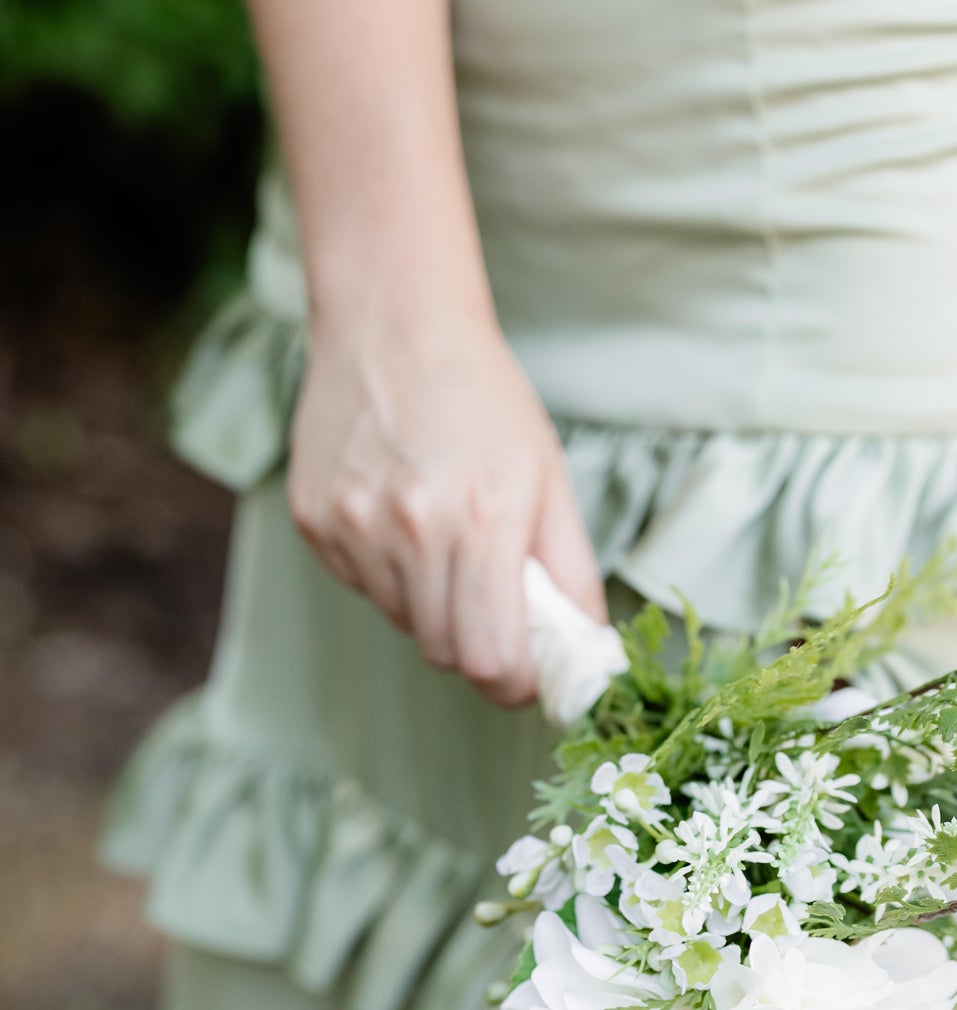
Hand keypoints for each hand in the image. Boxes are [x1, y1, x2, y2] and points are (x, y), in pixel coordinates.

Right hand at [288, 306, 606, 706]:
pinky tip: (401, 514)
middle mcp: (410, 529)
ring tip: (445, 535)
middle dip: (477, 644)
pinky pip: (362, 585)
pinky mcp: (314, 521)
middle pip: (444, 652)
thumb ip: (570, 572)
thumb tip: (588, 651)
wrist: (393, 327)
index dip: (514, 682)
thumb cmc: (483, 398)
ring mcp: (352, 526)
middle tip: (495, 600)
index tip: (527, 673)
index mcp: (481, 520)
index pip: (488, 660)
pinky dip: (388, 573)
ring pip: (402, 622)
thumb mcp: (549, 477)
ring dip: (432, 604)